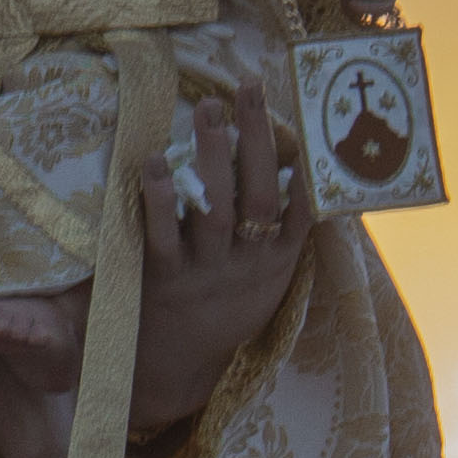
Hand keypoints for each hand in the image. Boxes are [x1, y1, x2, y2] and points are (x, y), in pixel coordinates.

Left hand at [127, 92, 309, 437]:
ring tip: (208, 112)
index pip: (297, 204)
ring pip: (215, 211)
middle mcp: (247, 264)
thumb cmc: (225, 307)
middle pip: (257, 196)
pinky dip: (161, 198)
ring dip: (211, 158)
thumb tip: (297, 169)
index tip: (298, 114)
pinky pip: (164, 236)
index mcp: (277, 261)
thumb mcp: (268, 278)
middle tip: (245, 90)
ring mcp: (206, 272)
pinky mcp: (163, 280)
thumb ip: (283, 230)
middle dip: (254, 140)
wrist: (179, 367)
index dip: (301, 161)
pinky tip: (156, 162)